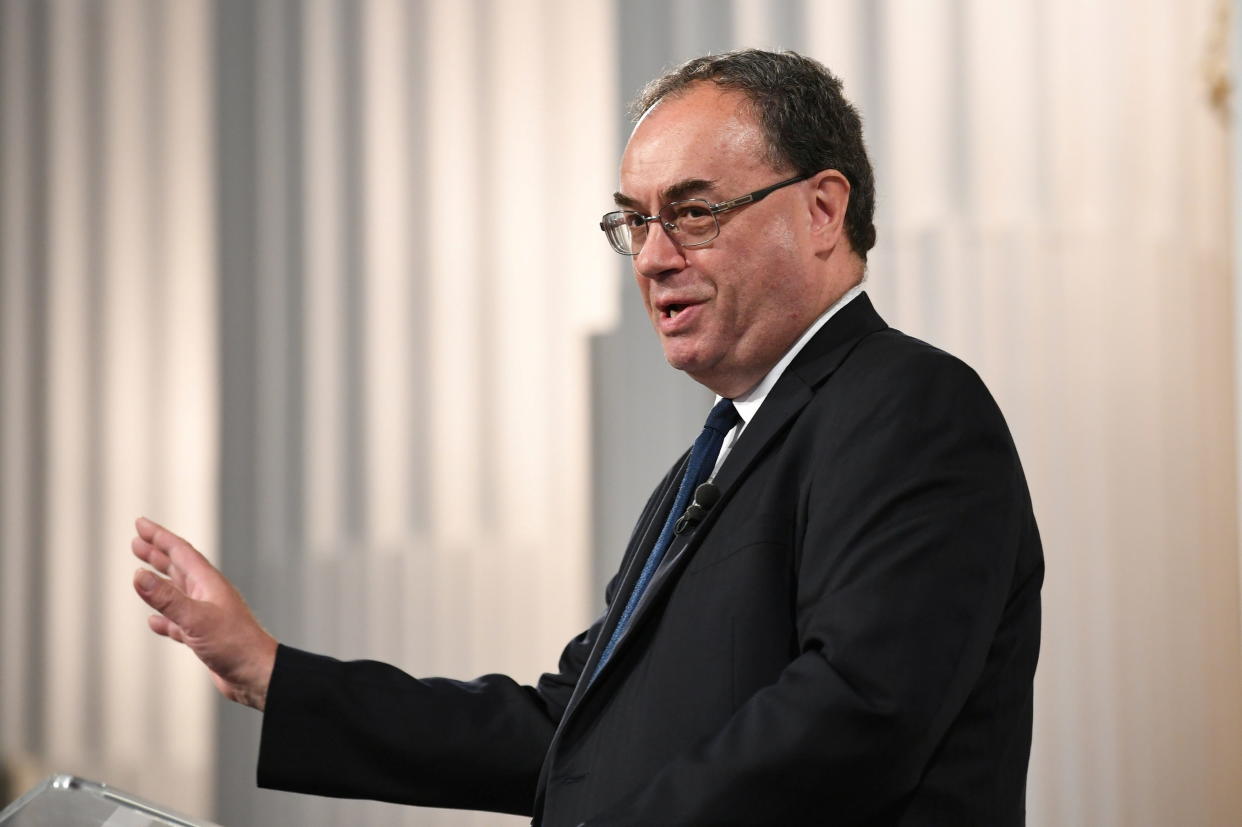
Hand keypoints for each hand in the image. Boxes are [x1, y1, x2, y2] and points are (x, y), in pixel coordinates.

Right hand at [131, 516, 277, 709]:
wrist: (257, 675)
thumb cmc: (235, 645)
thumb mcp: (196, 619)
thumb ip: (167, 599)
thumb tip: (139, 575)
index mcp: (208, 584)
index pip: (180, 552)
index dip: (159, 537)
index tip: (141, 524)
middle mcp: (207, 595)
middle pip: (178, 568)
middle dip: (157, 553)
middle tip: (136, 541)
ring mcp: (206, 616)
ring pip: (177, 593)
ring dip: (159, 582)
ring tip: (141, 573)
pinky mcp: (204, 637)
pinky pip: (179, 622)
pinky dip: (164, 620)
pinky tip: (154, 622)